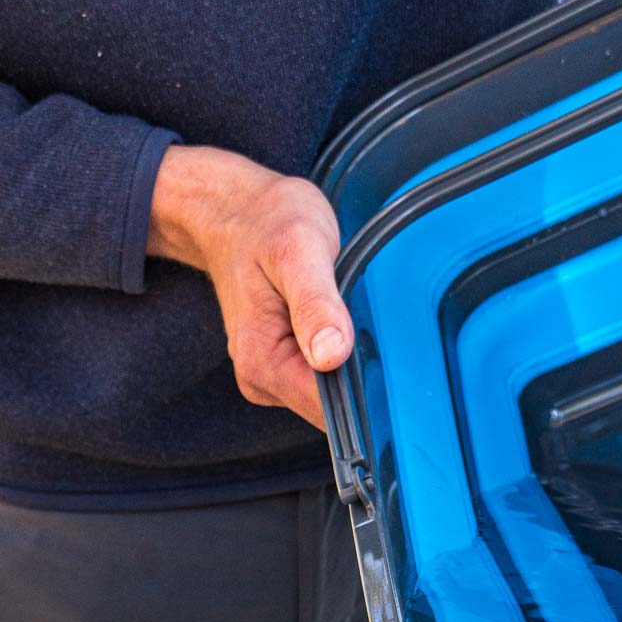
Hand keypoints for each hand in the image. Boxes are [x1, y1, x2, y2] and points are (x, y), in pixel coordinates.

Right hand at [147, 143, 352, 430]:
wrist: (234, 213)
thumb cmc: (265, 223)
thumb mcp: (297, 251)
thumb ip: (315, 304)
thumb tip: (332, 355)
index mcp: (262, 363)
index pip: (327, 407)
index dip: (364, 388)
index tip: (386, 355)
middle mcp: (262, 381)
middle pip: (332, 408)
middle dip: (360, 375)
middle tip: (367, 320)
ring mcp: (272, 377)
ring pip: (332, 396)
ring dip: (352, 364)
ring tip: (349, 314)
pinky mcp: (283, 367)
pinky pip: (324, 378)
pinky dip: (342, 355)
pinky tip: (339, 322)